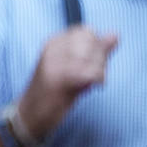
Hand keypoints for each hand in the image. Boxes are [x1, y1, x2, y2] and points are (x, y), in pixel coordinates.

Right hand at [17, 26, 118, 140]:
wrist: (30, 115)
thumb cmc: (54, 93)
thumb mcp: (75, 67)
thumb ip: (96, 51)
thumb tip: (115, 34)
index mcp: (54, 42)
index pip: (86, 31)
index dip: (97, 47)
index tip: (92, 64)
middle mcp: (52, 48)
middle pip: (91, 40)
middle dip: (100, 58)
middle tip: (93, 76)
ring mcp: (53, 62)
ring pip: (91, 55)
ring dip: (98, 71)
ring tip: (90, 83)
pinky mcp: (57, 78)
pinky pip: (88, 71)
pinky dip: (95, 79)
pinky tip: (91, 87)